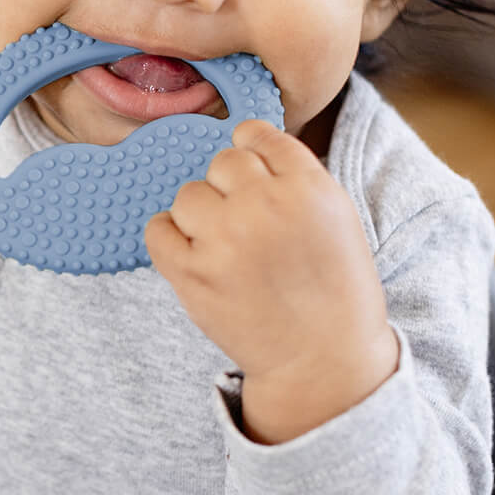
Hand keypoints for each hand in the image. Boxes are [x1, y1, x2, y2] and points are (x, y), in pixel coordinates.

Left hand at [145, 119, 398, 443]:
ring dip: (201, 216)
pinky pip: (157, 229)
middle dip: (230, 187)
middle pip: (222, 161)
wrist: (322, 360)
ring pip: (188, 194)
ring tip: (226, 247)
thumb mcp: (336, 215)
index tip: (255, 178)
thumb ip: (295, 175)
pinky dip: (171, 238)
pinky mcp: (191, 274)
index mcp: (308, 187)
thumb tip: (245, 146)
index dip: (253, 154)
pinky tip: (195, 254)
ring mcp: (224, 239)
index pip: (257, 134)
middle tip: (246, 223)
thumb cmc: (333, 288)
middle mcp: (264, 205)